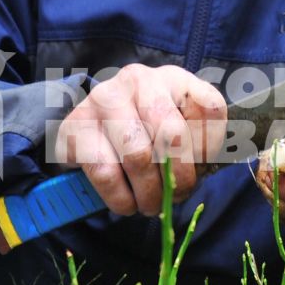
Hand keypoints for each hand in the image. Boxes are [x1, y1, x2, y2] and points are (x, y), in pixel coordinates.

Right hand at [54, 64, 227, 215]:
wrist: (93, 130)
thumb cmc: (148, 134)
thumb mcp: (183, 132)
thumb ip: (201, 145)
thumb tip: (198, 173)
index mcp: (175, 78)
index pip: (209, 109)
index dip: (209, 149)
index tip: (200, 171)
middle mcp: (138, 79)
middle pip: (171, 134)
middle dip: (178, 177)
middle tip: (174, 197)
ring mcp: (103, 98)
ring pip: (137, 156)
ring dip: (148, 193)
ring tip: (150, 205)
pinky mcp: (76, 124)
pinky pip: (105, 172)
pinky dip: (121, 198)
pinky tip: (127, 204)